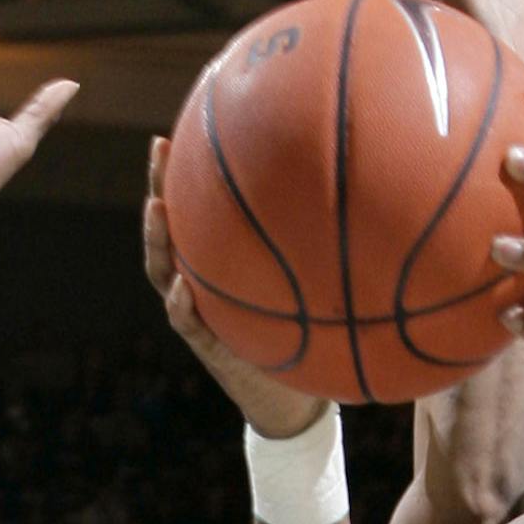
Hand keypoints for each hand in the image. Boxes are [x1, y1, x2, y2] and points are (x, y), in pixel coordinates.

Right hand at [144, 136, 330, 439]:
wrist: (292, 397)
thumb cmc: (305, 333)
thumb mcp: (314, 286)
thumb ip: (322, 250)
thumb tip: (367, 199)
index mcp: (223, 260)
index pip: (199, 208)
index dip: (190, 169)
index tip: (192, 125)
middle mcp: (202, 279)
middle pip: (171, 226)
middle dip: (162, 185)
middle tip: (161, 148)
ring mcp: (197, 310)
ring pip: (162, 270)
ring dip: (158, 239)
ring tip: (156, 208)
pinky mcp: (207, 345)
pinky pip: (187, 321)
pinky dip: (182, 304)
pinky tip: (182, 287)